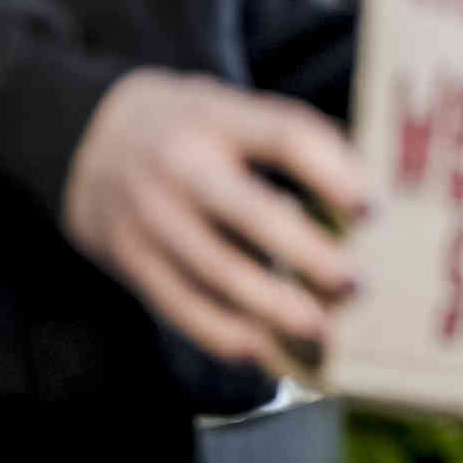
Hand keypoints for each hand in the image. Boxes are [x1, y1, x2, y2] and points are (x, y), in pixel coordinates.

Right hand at [61, 70, 365, 377]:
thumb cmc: (195, 129)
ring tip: (326, 330)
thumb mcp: (235, 110)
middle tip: (357, 283)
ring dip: (276, 308)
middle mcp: (179, 166)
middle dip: (309, 254)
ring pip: (217, 272)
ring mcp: (149, 217)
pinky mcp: (130, 260)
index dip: (332, 172)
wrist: (88, 141)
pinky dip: (225, 336)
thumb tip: (374, 189)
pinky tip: (266, 352)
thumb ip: (294, 140)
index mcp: (219, 118)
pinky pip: (180, 307)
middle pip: (251, 213)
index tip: (373, 209)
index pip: (284, 137)